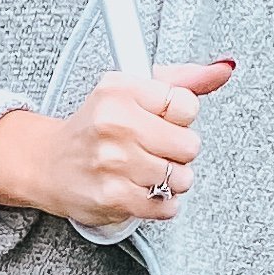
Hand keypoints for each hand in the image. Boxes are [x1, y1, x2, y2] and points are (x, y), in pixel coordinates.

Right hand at [0, 59, 236, 225]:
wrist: (48, 164)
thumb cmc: (96, 127)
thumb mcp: (132, 92)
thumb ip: (182, 80)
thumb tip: (225, 68)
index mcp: (120, 89)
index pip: (186, 105)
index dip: (179, 119)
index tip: (159, 122)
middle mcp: (115, 122)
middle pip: (189, 145)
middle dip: (178, 153)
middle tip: (152, 150)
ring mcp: (113, 161)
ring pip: (180, 178)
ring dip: (169, 181)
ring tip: (144, 172)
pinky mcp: (113, 196)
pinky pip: (166, 206)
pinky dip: (161, 203)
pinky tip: (141, 191)